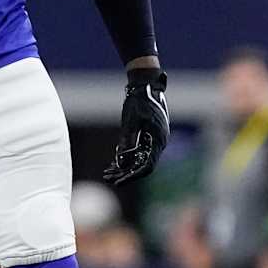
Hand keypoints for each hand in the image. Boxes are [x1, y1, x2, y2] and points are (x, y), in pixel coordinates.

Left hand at [104, 67, 168, 185]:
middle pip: (143, 166)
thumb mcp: (130, 120)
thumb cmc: (139, 100)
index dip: (132, 176)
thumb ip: (127, 140)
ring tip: (107, 173)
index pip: (146, 167)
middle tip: (108, 178)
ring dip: (125, 168)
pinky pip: (140, 153)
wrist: (146, 84)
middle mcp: (159, 143)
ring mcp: (156, 140)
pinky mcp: (150, 137)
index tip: (118, 182)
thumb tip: (121, 161)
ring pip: (140, 160)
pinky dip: (128, 158)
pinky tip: (114, 163)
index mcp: (157, 139)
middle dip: (125, 174)